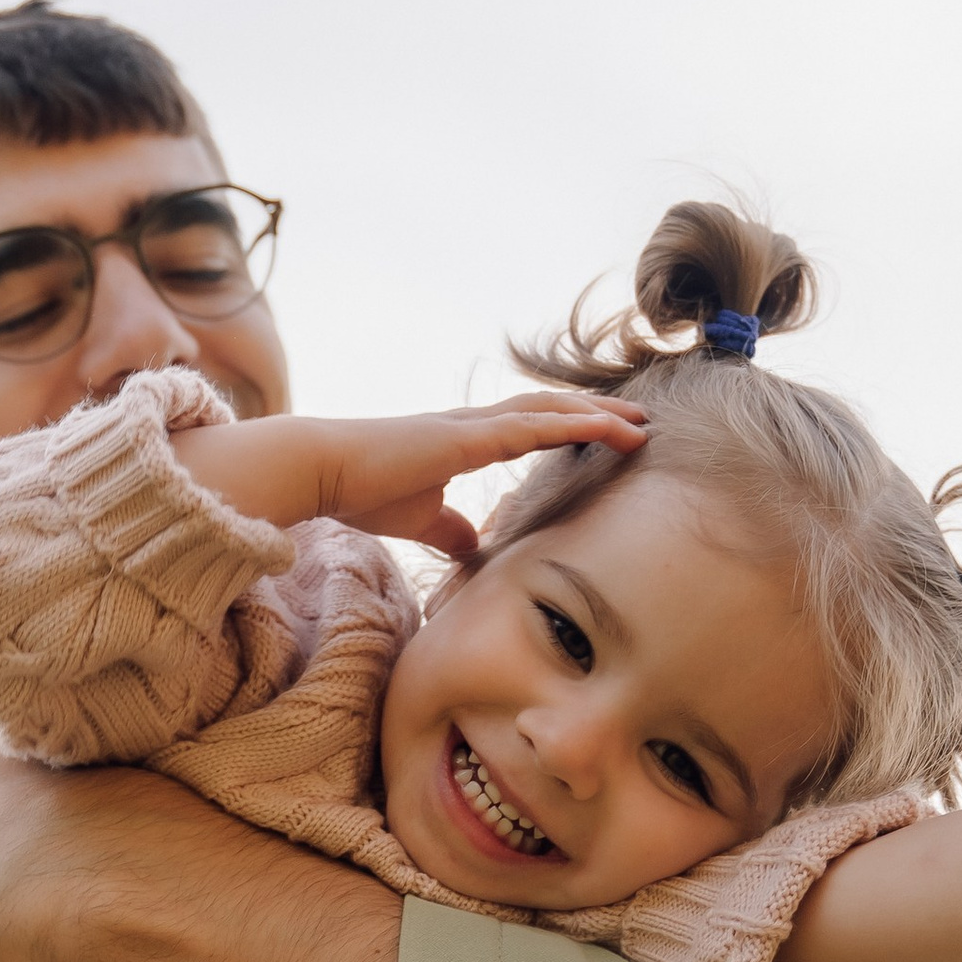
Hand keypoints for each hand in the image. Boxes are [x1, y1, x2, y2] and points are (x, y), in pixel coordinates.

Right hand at [176, 390, 646, 556]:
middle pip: (550, 410)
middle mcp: (475, 424)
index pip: (531, 426)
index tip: (607, 435)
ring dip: (599, 415)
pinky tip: (609, 429)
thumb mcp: (420, 519)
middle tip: (639, 422)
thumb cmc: (361, 490)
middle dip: (596, 414)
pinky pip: (536, 426)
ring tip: (639, 422)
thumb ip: (450, 530)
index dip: (570, 427)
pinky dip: (578, 425)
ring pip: (552, 411)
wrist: (322, 470)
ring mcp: (474, 425)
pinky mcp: (469, 436)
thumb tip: (473, 551)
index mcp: (465, 439)